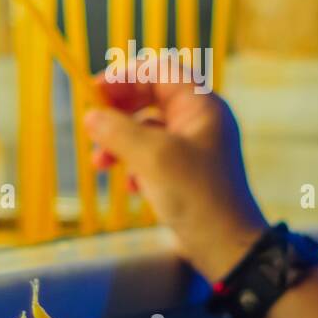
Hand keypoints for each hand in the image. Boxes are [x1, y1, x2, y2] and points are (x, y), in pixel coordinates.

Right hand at [82, 70, 268, 282]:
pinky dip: (134, 165)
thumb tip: (91, 116)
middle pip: (150, 97)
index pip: (160, 69)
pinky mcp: (186, 173)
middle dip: (118, 112)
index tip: (94, 91)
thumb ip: (119, 131)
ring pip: (148, 129)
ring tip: (100, 163)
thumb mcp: (153, 157)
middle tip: (92, 124)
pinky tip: (128, 185)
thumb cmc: (197, 196)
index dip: (125, 75)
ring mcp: (194, 147)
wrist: (226, 248)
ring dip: (120, 142)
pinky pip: (153, 156)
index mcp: (202, 105)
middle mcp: (200, 121)